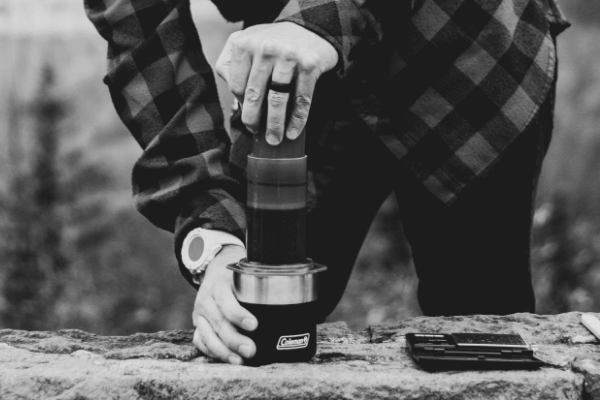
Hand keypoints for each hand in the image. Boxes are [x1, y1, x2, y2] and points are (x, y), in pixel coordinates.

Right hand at [191, 245, 256, 364]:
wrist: (215, 273)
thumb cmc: (235, 278)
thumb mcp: (243, 276)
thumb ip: (257, 288)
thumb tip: (284, 304)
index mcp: (218, 285)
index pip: (226, 301)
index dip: (238, 314)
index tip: (254, 325)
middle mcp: (206, 300)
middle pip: (219, 322)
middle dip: (234, 339)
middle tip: (251, 350)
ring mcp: (199, 314)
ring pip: (207, 336)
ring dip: (224, 351)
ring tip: (239, 360)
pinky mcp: (197, 325)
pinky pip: (201, 342)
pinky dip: (213, 353)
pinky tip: (228, 358)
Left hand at [215, 22, 337, 144]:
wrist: (311, 28)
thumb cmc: (273, 42)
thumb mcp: (246, 42)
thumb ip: (230, 64)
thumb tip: (236, 99)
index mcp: (245, 44)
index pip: (236, 85)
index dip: (241, 105)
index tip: (247, 117)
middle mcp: (265, 48)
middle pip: (254, 94)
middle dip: (253, 120)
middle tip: (255, 133)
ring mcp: (288, 57)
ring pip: (277, 100)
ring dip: (275, 125)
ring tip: (274, 139)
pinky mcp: (309, 65)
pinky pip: (301, 99)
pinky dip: (297, 120)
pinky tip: (293, 132)